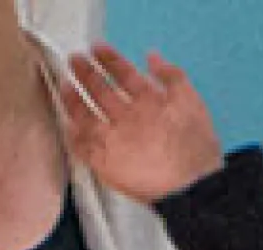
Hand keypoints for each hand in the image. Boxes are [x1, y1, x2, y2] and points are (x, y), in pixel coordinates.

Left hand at [64, 47, 225, 204]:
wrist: (193, 188)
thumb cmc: (196, 150)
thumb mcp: (193, 103)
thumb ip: (173, 77)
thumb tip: (152, 57)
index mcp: (147, 101)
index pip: (122, 73)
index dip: (108, 58)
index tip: (96, 48)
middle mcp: (126, 117)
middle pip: (99, 90)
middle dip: (84, 72)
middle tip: (74, 61)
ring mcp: (112, 141)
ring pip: (85, 115)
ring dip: (72, 99)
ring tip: (65, 87)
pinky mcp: (105, 165)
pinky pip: (82, 148)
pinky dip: (73, 136)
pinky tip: (67, 127)